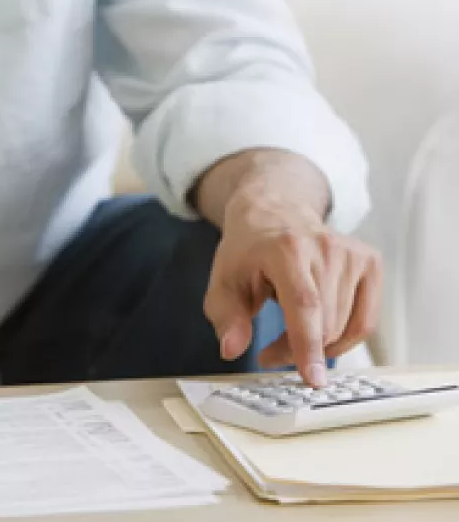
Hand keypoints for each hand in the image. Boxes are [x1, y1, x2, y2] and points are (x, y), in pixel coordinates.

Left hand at [203, 194, 382, 386]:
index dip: (307, 344)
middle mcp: (325, 247)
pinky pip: (365, 320)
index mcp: (285, 249)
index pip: (304, 304)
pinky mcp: (370, 262)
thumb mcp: (223, 283)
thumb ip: (226, 317)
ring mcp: (352, 253)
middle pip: (324, 322)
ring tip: (288, 339)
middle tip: (270, 355)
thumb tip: (231, 349)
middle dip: (296, 351)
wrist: (274, 213)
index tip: (311, 379)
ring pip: (345, 326)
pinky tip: (320, 335)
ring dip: (318, 346)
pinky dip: (344, 338)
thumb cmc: (247, 252)